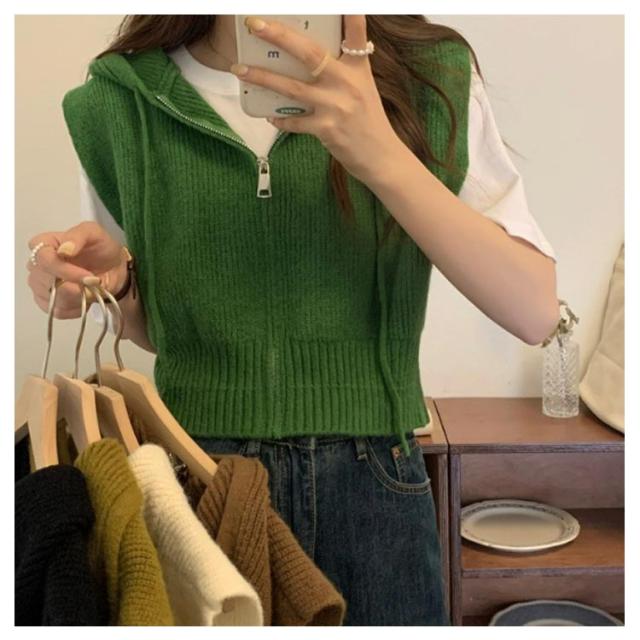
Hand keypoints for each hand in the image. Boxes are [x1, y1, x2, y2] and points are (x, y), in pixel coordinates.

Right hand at [26, 221, 126, 317]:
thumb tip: (63, 250)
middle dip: (74, 285)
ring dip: (78, 297)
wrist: (114, 269)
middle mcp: (37, 264)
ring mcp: (40, 285)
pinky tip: (86, 298)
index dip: (63, 270)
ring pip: (52, 298)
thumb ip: (78, 236)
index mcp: (44, 243)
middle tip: (94, 282)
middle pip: (44, 280)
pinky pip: (57, 311)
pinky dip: (76, 308)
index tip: (87, 275)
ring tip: (91, 288)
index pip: (42, 258)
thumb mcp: (95, 233)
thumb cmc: (102, 248)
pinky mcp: (48, 303)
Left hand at [233, 15, 403, 183]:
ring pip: (291, 87)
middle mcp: (347, 83)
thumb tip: (309, 59)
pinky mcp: (327, 129)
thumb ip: (342, 70)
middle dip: (279, 36)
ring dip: (262, 77)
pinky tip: (270, 115)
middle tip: (255, 23)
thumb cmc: (368, 121)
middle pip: (308, 53)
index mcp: (357, 68)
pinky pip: (294, 121)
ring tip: (239, 69)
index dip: (349, 14)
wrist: (381, 157)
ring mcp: (335, 106)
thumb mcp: (363, 87)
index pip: (355, 34)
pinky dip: (280, 119)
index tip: (342, 3)